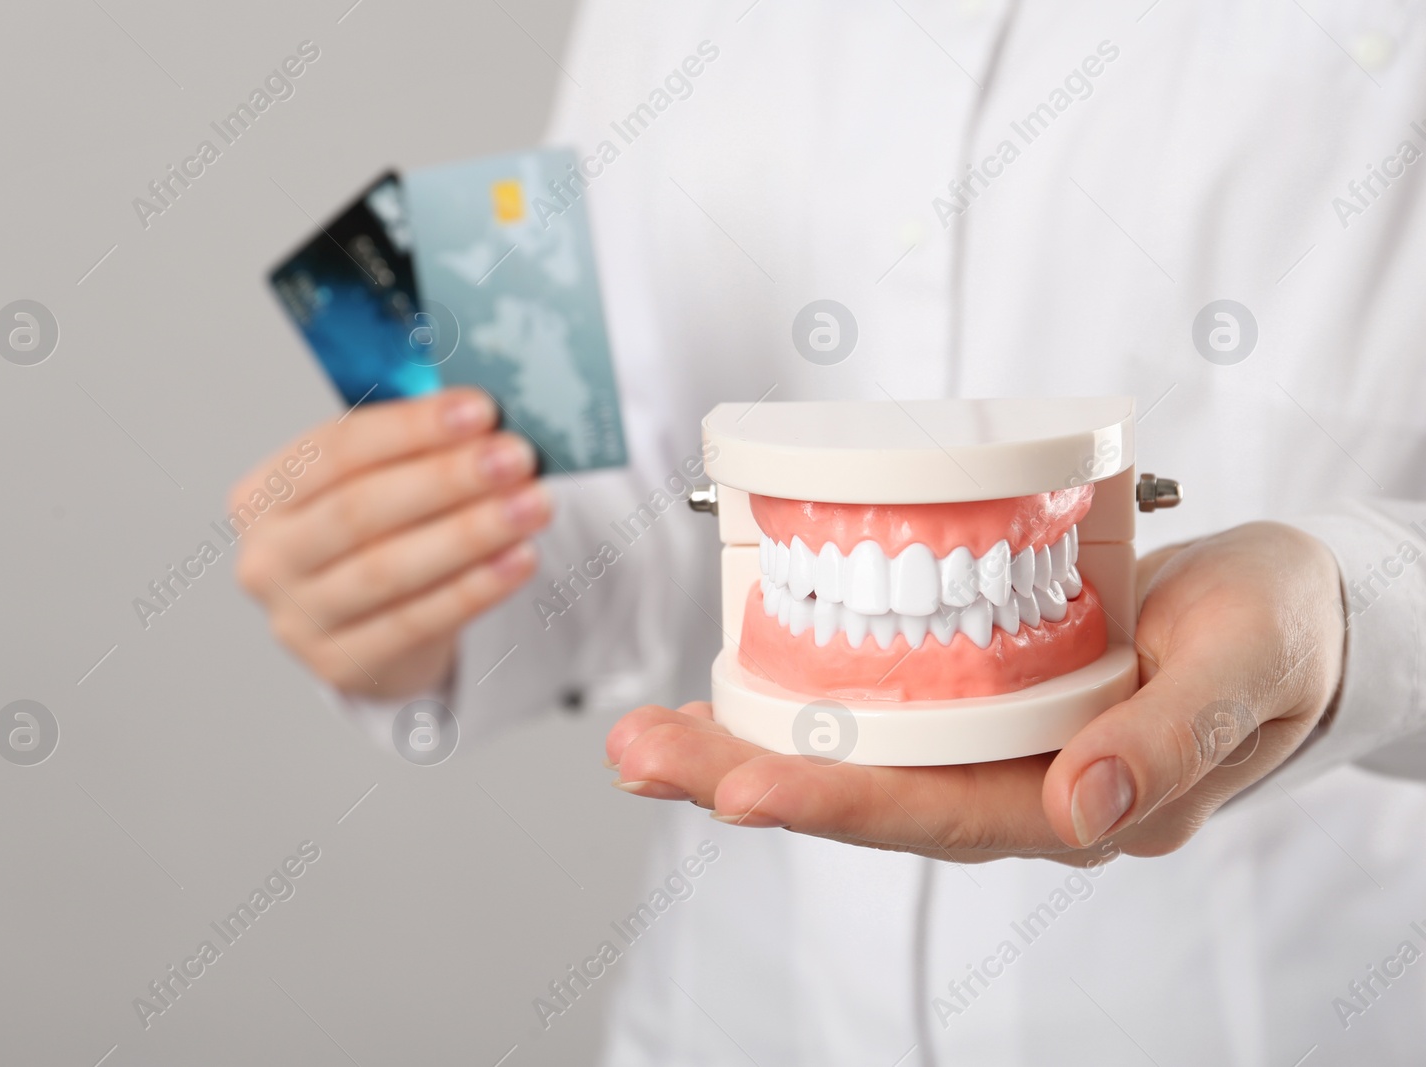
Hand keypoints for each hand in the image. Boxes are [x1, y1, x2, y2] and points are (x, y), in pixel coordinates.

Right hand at [232, 388, 551, 697]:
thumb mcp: (372, 486)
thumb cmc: (375, 537)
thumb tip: (487, 423)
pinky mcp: (341, 664)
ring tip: (532, 504)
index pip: (335, 450)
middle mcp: (269, 557)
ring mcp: (298, 618)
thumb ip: (412, 452)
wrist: (363, 632)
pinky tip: (520, 558)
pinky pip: (417, 621)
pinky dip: (474, 588)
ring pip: (388, 569)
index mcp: (264, 495)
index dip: (411, 429)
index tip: (480, 410)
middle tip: (515, 457)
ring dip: (469, 533)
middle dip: (446, 479)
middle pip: (360, 510)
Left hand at [605, 522, 1344, 863]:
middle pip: (868, 794)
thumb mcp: (1243, 670)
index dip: (837, 803)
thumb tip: (1081, 816)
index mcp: (1082, 800)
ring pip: (856, 757)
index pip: (940, 814)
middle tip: (639, 752)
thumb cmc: (1272, 634)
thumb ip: (1170, 745)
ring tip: (643, 737)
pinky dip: (797, 702)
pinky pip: (877, 711)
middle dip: (746, 779)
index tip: (740, 789)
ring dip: (747, 745)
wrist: (1284, 612)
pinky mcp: (977, 696)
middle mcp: (1018, 786)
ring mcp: (992, 745)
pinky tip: (724, 695)